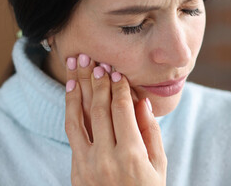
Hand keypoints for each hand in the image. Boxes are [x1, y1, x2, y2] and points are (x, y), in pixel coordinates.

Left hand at [64, 54, 166, 185]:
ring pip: (78, 118)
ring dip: (77, 90)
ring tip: (77, 68)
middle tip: (96, 61)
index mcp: (131, 156)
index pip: (122, 111)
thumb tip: (141, 101)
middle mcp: (106, 158)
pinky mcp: (76, 170)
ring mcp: (87, 165)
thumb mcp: (158, 166)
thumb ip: (150, 132)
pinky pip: (73, 133)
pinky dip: (71, 110)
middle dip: (98, 82)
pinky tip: (73, 94)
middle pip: (99, 109)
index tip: (117, 72)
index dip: (119, 88)